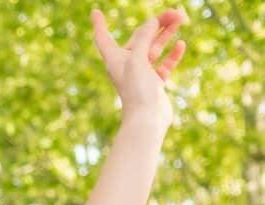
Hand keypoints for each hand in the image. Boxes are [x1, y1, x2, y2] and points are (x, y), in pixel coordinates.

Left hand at [91, 9, 185, 129]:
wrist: (147, 119)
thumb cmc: (137, 90)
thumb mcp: (137, 59)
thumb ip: (144, 38)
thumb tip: (152, 21)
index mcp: (115, 59)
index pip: (103, 38)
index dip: (99, 24)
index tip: (95, 12)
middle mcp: (126, 65)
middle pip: (140, 37)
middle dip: (156, 23)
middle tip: (176, 12)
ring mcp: (142, 74)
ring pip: (155, 47)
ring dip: (167, 34)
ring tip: (182, 19)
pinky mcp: (155, 83)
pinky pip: (164, 64)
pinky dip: (172, 54)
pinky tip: (181, 44)